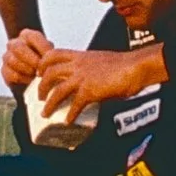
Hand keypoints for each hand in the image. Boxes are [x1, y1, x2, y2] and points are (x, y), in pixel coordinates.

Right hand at [1, 29, 53, 92]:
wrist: (38, 79)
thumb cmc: (47, 63)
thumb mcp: (52, 56)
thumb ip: (51, 55)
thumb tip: (51, 60)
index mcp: (27, 35)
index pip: (34, 37)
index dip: (43, 48)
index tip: (52, 60)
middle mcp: (15, 43)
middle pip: (18, 47)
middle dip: (32, 60)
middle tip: (41, 70)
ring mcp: (7, 56)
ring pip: (13, 61)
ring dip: (27, 70)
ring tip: (37, 76)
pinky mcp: (4, 71)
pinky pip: (10, 74)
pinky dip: (22, 79)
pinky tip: (30, 82)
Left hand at [36, 46, 154, 122]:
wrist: (136, 67)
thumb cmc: (124, 64)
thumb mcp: (100, 61)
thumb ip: (89, 69)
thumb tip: (86, 81)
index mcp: (80, 56)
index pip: (53, 54)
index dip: (43, 63)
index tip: (39, 72)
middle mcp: (78, 65)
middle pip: (49, 73)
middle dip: (41, 86)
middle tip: (40, 96)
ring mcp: (83, 77)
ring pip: (57, 90)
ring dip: (49, 103)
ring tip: (45, 112)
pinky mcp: (90, 90)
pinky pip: (74, 105)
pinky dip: (70, 115)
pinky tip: (68, 121)